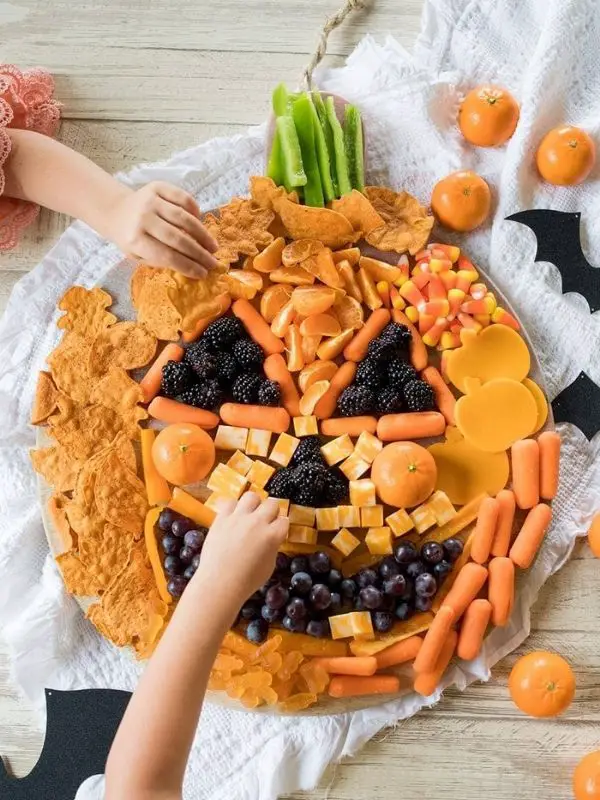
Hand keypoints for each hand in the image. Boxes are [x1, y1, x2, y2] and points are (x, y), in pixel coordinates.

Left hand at [102, 180, 219, 276]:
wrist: (116, 211)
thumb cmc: (131, 239)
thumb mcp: (139, 255)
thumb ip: (162, 260)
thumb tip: (193, 266)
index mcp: (135, 240)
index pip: (167, 256)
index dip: (188, 266)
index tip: (203, 273)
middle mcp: (142, 218)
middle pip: (177, 238)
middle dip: (199, 253)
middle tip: (213, 262)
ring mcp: (150, 200)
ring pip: (184, 218)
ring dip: (202, 234)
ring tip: (212, 247)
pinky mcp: (157, 187)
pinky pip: (183, 198)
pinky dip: (195, 210)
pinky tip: (200, 222)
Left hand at [193, 493, 288, 609]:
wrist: (219, 584)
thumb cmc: (247, 581)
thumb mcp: (269, 566)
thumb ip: (272, 547)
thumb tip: (270, 538)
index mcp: (272, 535)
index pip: (284, 521)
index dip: (280, 527)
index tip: (276, 531)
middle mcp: (257, 522)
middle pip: (271, 504)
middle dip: (271, 513)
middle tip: (265, 522)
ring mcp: (238, 518)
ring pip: (252, 496)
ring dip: (254, 505)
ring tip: (250, 515)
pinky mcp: (221, 518)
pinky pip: (230, 502)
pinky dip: (233, 508)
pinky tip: (233, 517)